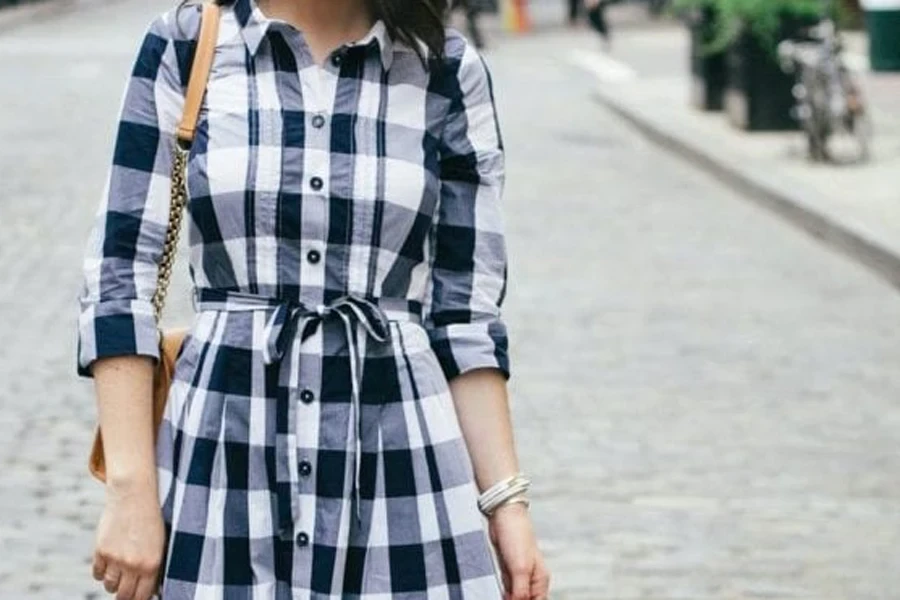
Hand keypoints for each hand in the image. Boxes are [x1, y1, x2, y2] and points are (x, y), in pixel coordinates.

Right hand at [93, 479, 164, 599]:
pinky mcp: (100, 550)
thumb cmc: (151, 520)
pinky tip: (109, 565)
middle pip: (123, 596)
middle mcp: (133, 564)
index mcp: (152, 564)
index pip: (141, 597)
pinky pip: (97, 574)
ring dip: (113, 583)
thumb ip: (152, 568)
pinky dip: (102, 573)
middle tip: (126, 589)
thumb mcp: (159, 544)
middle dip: (125, 595)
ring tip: (119, 573)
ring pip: (109, 586)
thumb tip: (147, 591)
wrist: (135, 495)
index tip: (136, 596)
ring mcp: (115, 558)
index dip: (138, 599)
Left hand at [488, 502, 549, 599]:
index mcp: (540, 580)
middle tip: (506, 598)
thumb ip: (520, 591)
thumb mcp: (520, 568)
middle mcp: (532, 579)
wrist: (503, 516)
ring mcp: (519, 575)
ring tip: (503, 595)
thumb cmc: (516, 535)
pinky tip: (500, 593)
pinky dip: (503, 594)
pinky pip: (507, 589)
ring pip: (516, 597)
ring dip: (509, 598)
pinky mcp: (508, 570)